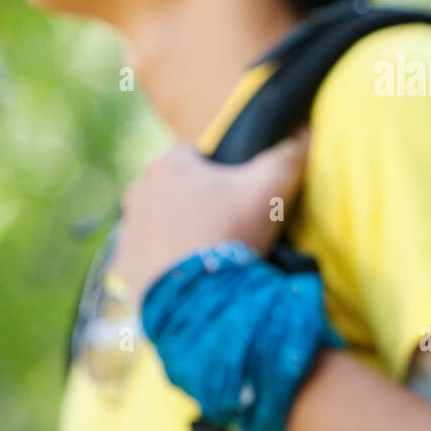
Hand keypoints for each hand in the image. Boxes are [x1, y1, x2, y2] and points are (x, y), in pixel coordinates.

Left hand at [110, 129, 309, 302]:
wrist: (201, 300)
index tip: (237, 193)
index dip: (218, 170)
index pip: (193, 153)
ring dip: (177, 231)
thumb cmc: (232, 233)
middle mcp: (138, 193)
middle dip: (194, 201)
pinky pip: (146, 258)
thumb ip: (289, 155)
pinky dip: (164, 263)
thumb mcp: (271, 188)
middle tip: (226, 225)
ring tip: (209, 253)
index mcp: (167, 166)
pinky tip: (190, 275)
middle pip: (173, 188)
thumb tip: (306, 131)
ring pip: (157, 223)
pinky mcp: (125, 267)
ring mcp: (127, 232)